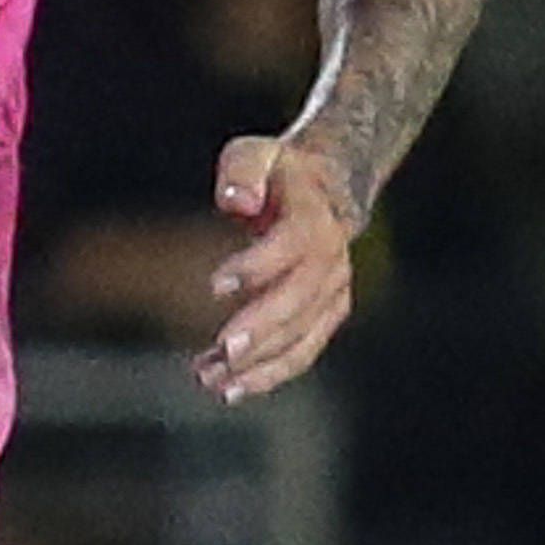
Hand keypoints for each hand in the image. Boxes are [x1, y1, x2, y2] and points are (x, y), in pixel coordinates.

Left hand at [197, 139, 362, 401]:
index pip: (292, 243)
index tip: (214, 284)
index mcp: (314, 217)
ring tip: (211, 380)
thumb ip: (243, 172)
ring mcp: (333, 291)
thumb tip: (234, 201)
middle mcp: (331, 258)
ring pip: (301, 334)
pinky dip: (270, 374)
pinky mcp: (325, 315)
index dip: (257, 265)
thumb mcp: (255, 154)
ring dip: (258, 362)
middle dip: (260, 328)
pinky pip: (302, 351)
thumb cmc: (275, 174)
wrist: (325, 193)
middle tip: (220, 352)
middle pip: (299, 298)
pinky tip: (231, 389)